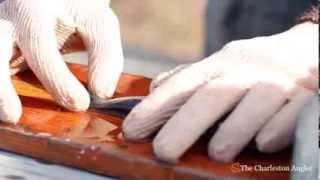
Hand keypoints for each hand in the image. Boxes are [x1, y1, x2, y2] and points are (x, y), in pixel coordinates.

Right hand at [0, 0, 122, 122]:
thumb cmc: (79, 10)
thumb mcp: (97, 24)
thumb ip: (105, 55)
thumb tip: (102, 92)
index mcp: (34, 9)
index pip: (39, 46)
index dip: (57, 79)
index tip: (80, 104)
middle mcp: (7, 18)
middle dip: (1, 87)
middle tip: (15, 116)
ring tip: (9, 115)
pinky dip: (1, 84)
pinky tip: (8, 102)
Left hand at [123, 22, 317, 162]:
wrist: (307, 52)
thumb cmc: (253, 67)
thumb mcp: (220, 65)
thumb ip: (188, 77)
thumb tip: (154, 87)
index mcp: (220, 64)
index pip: (182, 85)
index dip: (155, 108)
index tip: (133, 130)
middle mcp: (246, 72)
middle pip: (212, 97)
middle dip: (184, 126)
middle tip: (163, 151)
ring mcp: (276, 84)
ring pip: (250, 109)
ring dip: (230, 134)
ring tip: (216, 153)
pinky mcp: (304, 99)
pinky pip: (287, 120)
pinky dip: (272, 134)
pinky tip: (261, 143)